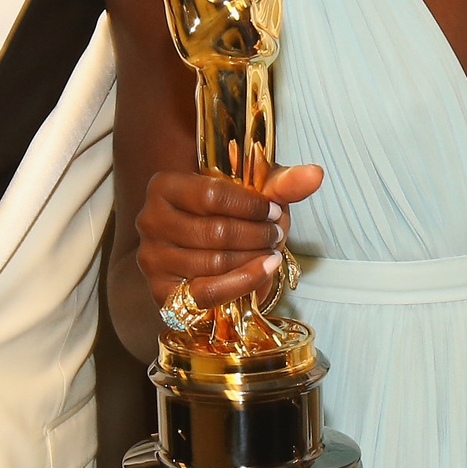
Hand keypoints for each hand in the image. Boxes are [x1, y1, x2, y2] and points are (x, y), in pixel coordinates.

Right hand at [134, 163, 323, 310]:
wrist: (200, 259)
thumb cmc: (227, 218)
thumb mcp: (254, 195)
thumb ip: (283, 184)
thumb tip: (316, 174)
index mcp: (164, 186)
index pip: (212, 194)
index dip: (251, 206)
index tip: (274, 212)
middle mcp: (150, 220)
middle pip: (216, 231)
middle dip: (257, 234)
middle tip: (275, 234)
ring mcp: (153, 259)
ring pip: (214, 262)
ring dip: (253, 258)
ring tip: (270, 252)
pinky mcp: (162, 293)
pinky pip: (208, 291)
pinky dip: (244, 281)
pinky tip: (265, 270)